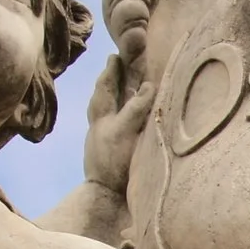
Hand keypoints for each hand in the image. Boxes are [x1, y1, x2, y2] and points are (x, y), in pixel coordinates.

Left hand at [81, 54, 155, 193]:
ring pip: (115, 106)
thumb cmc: (114, 161)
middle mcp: (104, 119)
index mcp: (101, 112)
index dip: (113, 68)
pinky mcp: (120, 146)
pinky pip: (125, 120)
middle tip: (122, 61)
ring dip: (122, 92)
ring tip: (129, 82)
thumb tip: (148, 85)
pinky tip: (136, 111)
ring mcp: (111, 133)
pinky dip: (130, 110)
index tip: (118, 53)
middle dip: (116, 77)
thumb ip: (135, 107)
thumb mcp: (124, 130)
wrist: (108, 195)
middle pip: (109, 91)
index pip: (106, 83)